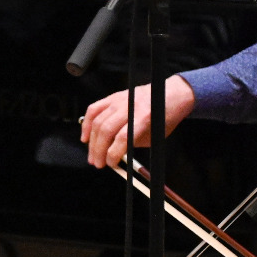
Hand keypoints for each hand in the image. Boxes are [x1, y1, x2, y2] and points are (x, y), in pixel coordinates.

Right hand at [80, 76, 196, 167]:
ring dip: (92, 141)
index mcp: (144, 117)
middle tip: (98, 163)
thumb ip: (134, 144)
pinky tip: (85, 136)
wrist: (171, 93)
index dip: (113, 154)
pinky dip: (87, 123)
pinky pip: (94, 109)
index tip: (111, 163)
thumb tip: (117, 157)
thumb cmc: (165, 116)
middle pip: (106, 130)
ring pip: (98, 121)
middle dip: (99, 150)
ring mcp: (119, 99)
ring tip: (92, 155)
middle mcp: (130, 106)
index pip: (123, 138)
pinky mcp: (113, 96)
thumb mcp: (154, 135)